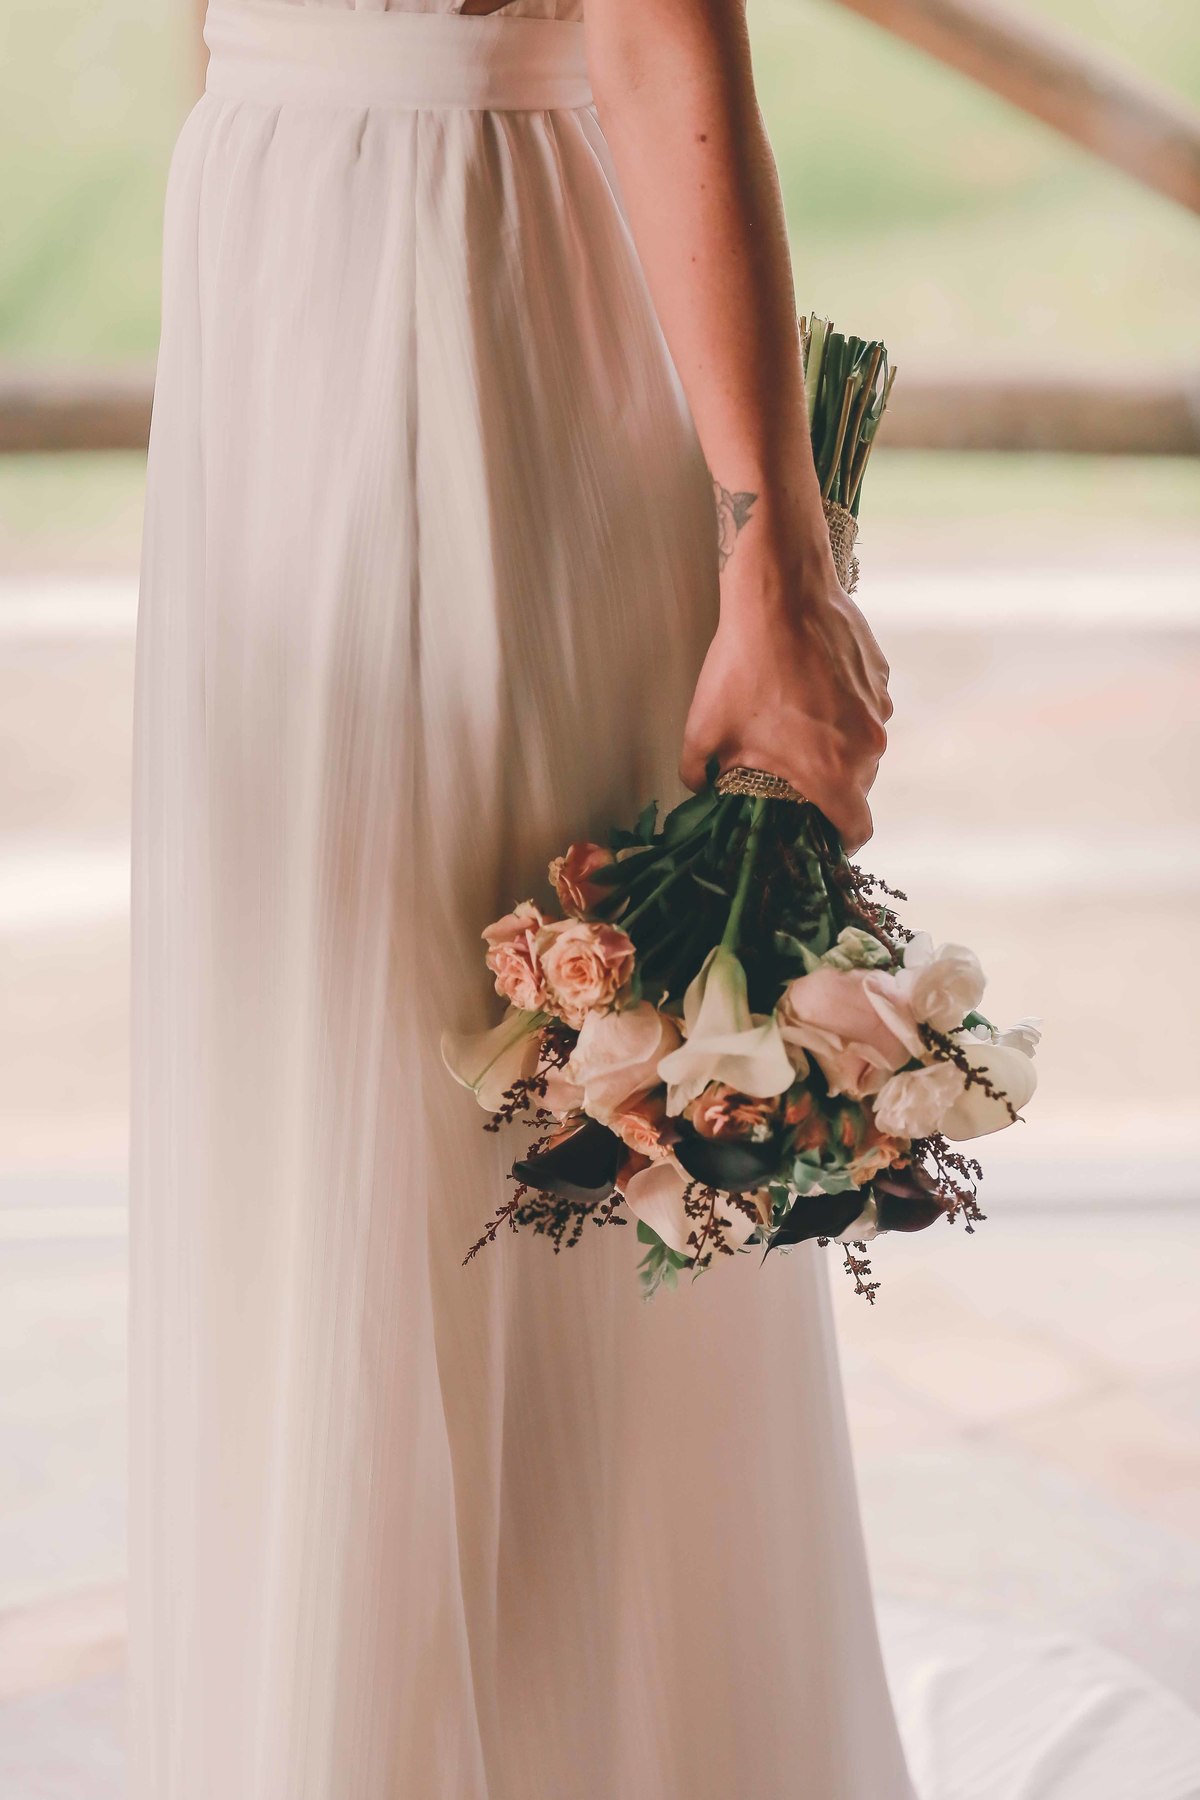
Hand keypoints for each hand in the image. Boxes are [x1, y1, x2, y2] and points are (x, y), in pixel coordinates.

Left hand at [680, 568, 891, 854]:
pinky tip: (808, 688)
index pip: (857, 830)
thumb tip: (697, 787)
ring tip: (796, 723)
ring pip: (862, 745)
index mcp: (833, 771)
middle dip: (827, 788)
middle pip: (857, 786)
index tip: (821, 837)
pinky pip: (865, 708)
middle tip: (791, 775)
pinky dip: (843, 709)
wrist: (781, 592)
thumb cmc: (745, 664)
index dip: (840, 842)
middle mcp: (868, 745)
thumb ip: (698, 773)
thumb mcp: (706, 728)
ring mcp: (879, 708)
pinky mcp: (880, 676)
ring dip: (835, 745)